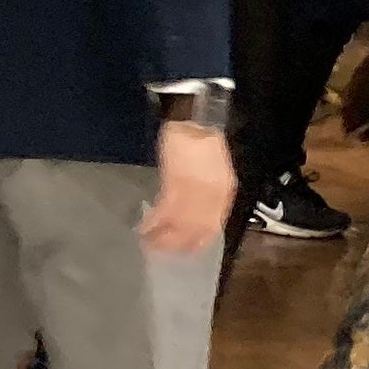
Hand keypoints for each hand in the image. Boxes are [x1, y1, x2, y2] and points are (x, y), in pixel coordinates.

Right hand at [141, 121, 234, 254]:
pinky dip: (152, 224)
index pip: (212, 228)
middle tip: (159, 250)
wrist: (194, 119)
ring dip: (161, 238)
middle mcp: (213, 198)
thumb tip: (195, 212)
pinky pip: (163, 215)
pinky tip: (143, 228)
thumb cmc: (202, 142)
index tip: (182, 249)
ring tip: (148, 243)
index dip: (195, 242)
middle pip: (195, 233)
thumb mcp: (214, 170)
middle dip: (176, 244)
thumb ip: (207, 193)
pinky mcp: (176, 187)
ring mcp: (195, 194)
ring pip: (178, 228)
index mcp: (225, 192)